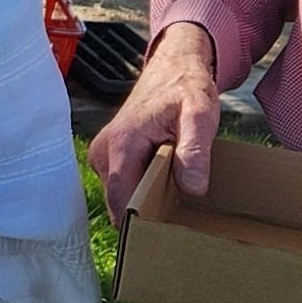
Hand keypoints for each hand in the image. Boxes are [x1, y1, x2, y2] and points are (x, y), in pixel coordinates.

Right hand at [85, 20, 225, 215]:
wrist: (172, 68)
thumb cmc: (184, 88)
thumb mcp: (199, 115)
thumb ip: (195, 151)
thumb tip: (192, 189)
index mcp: (121, 144)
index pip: (121, 200)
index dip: (142, 222)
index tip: (167, 234)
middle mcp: (102, 152)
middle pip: (119, 203)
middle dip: (146, 214)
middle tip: (178, 212)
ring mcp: (102, 156)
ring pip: (120, 198)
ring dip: (145, 202)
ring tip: (173, 192)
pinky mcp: (107, 158)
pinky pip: (122, 187)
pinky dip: (142, 191)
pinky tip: (164, 182)